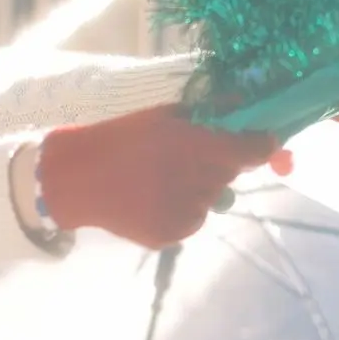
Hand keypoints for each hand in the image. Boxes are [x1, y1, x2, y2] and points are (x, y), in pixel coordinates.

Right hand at [38, 104, 280, 248]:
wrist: (75, 179)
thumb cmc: (118, 137)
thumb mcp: (161, 113)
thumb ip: (206, 111)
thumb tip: (244, 105)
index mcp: (194, 145)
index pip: (252, 151)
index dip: (261, 145)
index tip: (263, 140)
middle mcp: (195, 182)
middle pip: (229, 175)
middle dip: (219, 164)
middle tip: (189, 156)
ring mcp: (183, 213)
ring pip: (212, 199)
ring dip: (200, 188)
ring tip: (164, 179)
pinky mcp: (170, 235)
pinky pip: (192, 220)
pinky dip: (182, 209)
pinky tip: (153, 198)